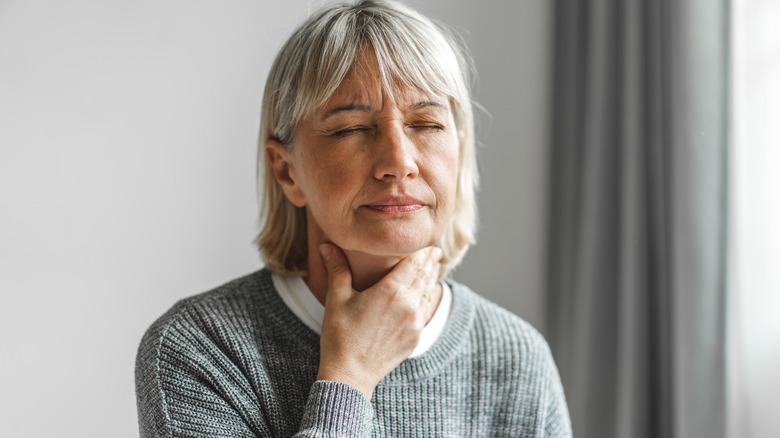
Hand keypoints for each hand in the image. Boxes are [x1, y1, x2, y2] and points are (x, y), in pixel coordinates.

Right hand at [316, 244, 441, 399]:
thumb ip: (337, 268)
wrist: (351, 374)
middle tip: (434, 250)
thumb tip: (327, 245)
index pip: (414, 262)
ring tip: (434, 267)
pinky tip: (428, 293)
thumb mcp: (337, 298)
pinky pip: (426, 310)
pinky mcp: (416, 336)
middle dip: (429, 261)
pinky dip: (429, 297)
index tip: (426, 242)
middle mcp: (408, 304)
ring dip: (432, 278)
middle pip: (424, 275)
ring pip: (428, 292)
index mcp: (391, 290)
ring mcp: (415, 322)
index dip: (421, 250)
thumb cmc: (340, 336)